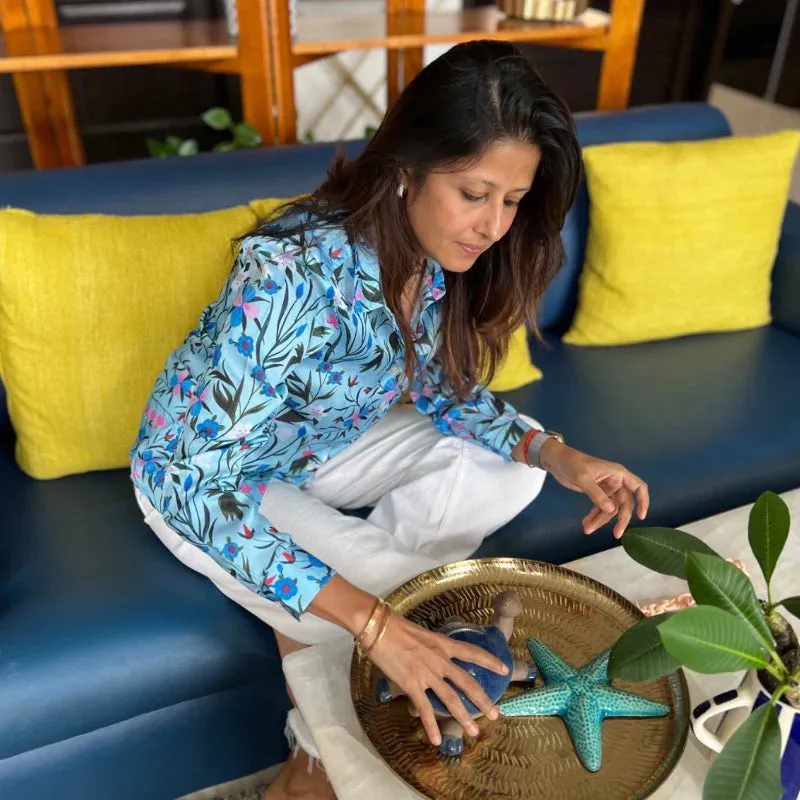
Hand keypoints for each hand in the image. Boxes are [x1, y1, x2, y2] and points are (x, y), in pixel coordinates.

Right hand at [365, 611, 507, 745]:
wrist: (379, 628)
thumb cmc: (396, 626)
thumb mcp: (422, 634)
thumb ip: (433, 647)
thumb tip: (437, 655)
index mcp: (443, 644)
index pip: (472, 652)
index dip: (489, 661)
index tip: (504, 669)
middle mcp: (439, 660)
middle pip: (467, 683)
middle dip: (483, 700)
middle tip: (495, 713)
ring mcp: (426, 674)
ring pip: (451, 699)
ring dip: (464, 717)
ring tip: (474, 731)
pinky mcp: (411, 684)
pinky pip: (424, 709)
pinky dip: (431, 726)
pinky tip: (436, 740)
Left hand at [539, 440, 648, 538]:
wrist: (557, 461)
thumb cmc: (572, 463)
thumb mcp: (584, 478)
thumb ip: (597, 494)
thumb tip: (612, 510)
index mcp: (618, 474)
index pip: (638, 487)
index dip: (643, 501)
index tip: (640, 517)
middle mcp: (615, 482)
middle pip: (624, 504)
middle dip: (619, 519)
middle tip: (616, 534)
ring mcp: (606, 489)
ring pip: (610, 509)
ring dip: (600, 520)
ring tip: (587, 529)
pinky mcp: (597, 494)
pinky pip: (600, 508)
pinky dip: (594, 516)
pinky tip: (586, 524)